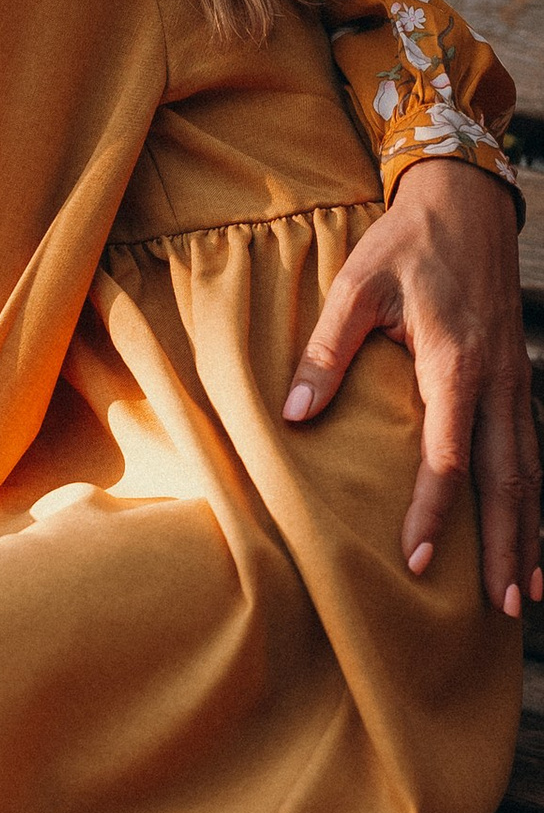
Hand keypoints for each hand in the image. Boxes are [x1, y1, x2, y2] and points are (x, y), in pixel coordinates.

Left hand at [283, 156, 539, 619]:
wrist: (465, 201)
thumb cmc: (406, 243)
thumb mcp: (357, 285)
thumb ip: (326, 351)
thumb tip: (293, 414)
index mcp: (456, 363)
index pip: (449, 455)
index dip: (435, 511)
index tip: (420, 559)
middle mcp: (499, 380)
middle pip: (509, 480)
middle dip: (508, 547)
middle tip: (505, 611)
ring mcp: (517, 381)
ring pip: (531, 472)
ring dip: (531, 534)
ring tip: (528, 595)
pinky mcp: (519, 379)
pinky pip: (533, 450)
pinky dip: (535, 498)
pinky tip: (532, 534)